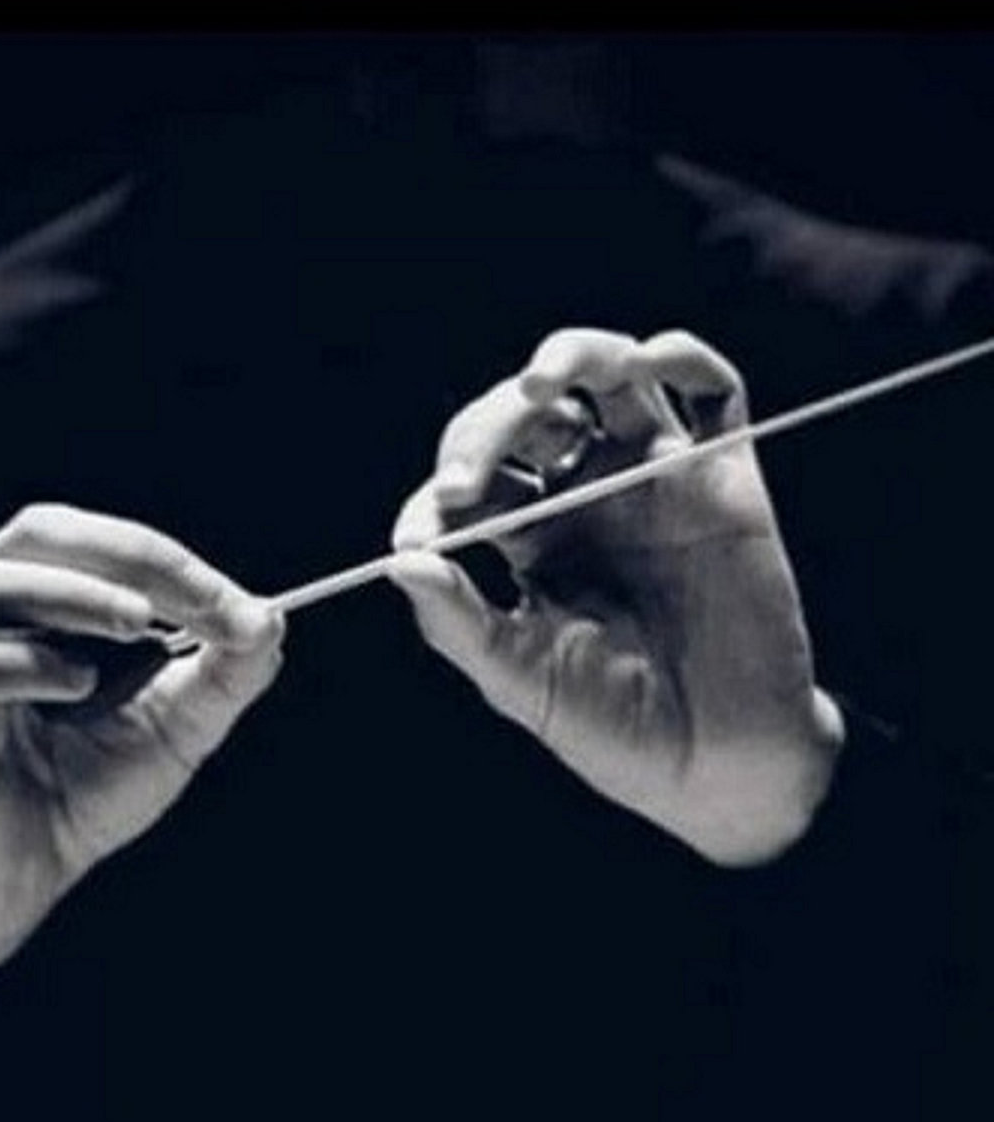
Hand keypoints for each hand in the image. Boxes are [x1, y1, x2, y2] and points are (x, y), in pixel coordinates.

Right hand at [0, 503, 283, 969]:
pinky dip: (21, 664)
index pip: (105, 543)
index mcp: (47, 596)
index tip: (237, 605)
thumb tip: (269, 620)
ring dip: (69, 594)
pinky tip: (78, 685)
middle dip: (125, 556)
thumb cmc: (95, 783)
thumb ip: (227, 674)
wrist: (35, 872)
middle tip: (192, 596)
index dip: (174, 563)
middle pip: (38, 534)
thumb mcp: (182, 725)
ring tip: (137, 626)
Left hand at [389, 328, 843, 865]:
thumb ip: (458, 621)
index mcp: (531, 538)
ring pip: (610, 378)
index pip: (478, 473)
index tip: (432, 522)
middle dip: (491, 425)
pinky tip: (650, 362)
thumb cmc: (612, 727)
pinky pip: (712, 394)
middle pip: (533, 414)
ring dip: (570, 357)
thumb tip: (398, 559)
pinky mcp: (724, 481)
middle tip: (470, 473)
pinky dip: (683, 359)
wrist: (719, 763)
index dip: (449, 481)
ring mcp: (655, 481)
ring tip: (539, 382)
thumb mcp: (518, 678)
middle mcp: (588, 497)